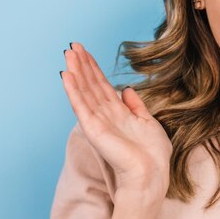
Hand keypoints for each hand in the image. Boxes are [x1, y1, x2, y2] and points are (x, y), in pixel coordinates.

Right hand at [60, 42, 171, 196]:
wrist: (151, 172)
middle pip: (90, 85)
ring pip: (84, 91)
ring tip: (69, 54)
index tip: (85, 52)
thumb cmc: (152, 153)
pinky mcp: (93, 128)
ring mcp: (97, 121)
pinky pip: (81, 105)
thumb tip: (126, 90)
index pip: (102, 86)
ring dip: (76, 72)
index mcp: (118, 113)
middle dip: (82, 65)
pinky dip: (73, 90)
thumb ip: (135, 106)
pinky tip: (67, 75)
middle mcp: (105, 115)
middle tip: (73, 46)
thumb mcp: (147, 122)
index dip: (94, 69)